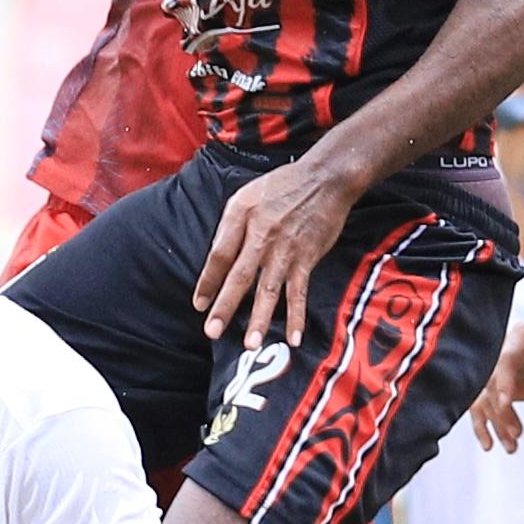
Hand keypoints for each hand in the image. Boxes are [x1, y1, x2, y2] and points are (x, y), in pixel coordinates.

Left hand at [193, 153, 362, 348]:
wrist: (324, 179)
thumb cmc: (282, 187)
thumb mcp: (246, 195)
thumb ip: (231, 226)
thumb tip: (218, 260)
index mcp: (241, 217)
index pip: (219, 255)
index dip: (208, 281)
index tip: (199, 305)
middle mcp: (261, 236)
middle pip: (239, 277)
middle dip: (224, 306)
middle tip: (212, 332)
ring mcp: (285, 250)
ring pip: (268, 290)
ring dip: (259, 318)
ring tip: (249, 344)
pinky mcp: (307, 258)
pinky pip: (300, 292)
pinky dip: (297, 316)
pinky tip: (294, 338)